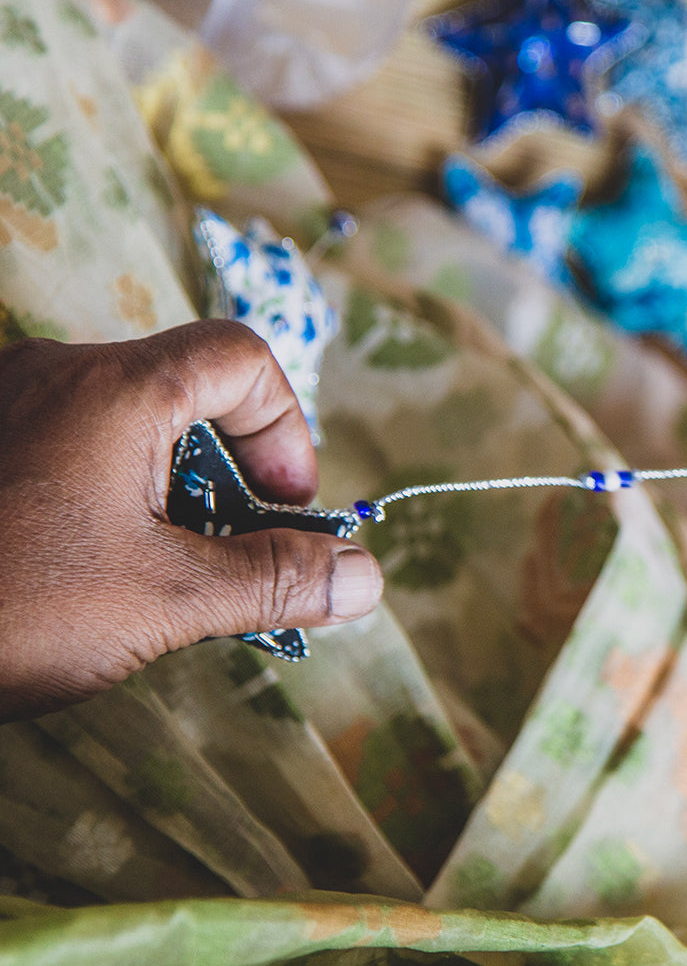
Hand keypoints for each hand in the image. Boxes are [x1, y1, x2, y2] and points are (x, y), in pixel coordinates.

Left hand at [0, 322, 381, 719]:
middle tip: (233, 556)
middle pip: (191, 391)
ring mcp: (8, 407)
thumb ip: (275, 581)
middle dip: (235, 476)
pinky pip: (77, 449)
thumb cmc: (9, 608)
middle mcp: (56, 374)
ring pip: (133, 426)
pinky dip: (119, 501)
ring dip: (178, 496)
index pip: (242, 356)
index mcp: (114, 388)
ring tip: (166, 577)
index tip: (281, 510)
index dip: (286, 429)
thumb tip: (370, 579)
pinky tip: (96, 571)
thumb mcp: (163, 600)